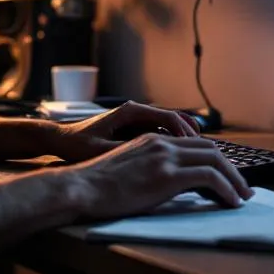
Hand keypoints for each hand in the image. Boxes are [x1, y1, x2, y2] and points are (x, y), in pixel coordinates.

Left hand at [49, 101, 200, 161]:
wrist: (60, 138)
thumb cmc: (77, 144)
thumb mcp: (102, 150)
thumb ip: (127, 152)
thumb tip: (153, 161)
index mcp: (131, 112)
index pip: (169, 118)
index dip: (186, 135)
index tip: (199, 150)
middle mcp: (137, 112)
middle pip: (176, 119)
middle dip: (195, 137)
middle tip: (213, 155)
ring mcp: (137, 120)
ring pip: (171, 127)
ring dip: (188, 140)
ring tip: (204, 159)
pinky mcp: (135, 130)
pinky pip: (162, 134)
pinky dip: (176, 144)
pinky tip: (184, 161)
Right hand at [59, 132, 252, 219]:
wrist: (81, 187)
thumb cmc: (96, 185)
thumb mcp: (128, 169)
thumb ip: (150, 168)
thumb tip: (171, 185)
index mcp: (152, 140)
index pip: (196, 145)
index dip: (217, 160)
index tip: (226, 177)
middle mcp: (162, 143)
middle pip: (212, 150)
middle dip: (232, 170)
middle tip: (242, 188)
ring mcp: (165, 157)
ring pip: (216, 161)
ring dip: (235, 180)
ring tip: (242, 197)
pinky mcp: (166, 175)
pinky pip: (209, 178)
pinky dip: (227, 189)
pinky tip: (231, 202)